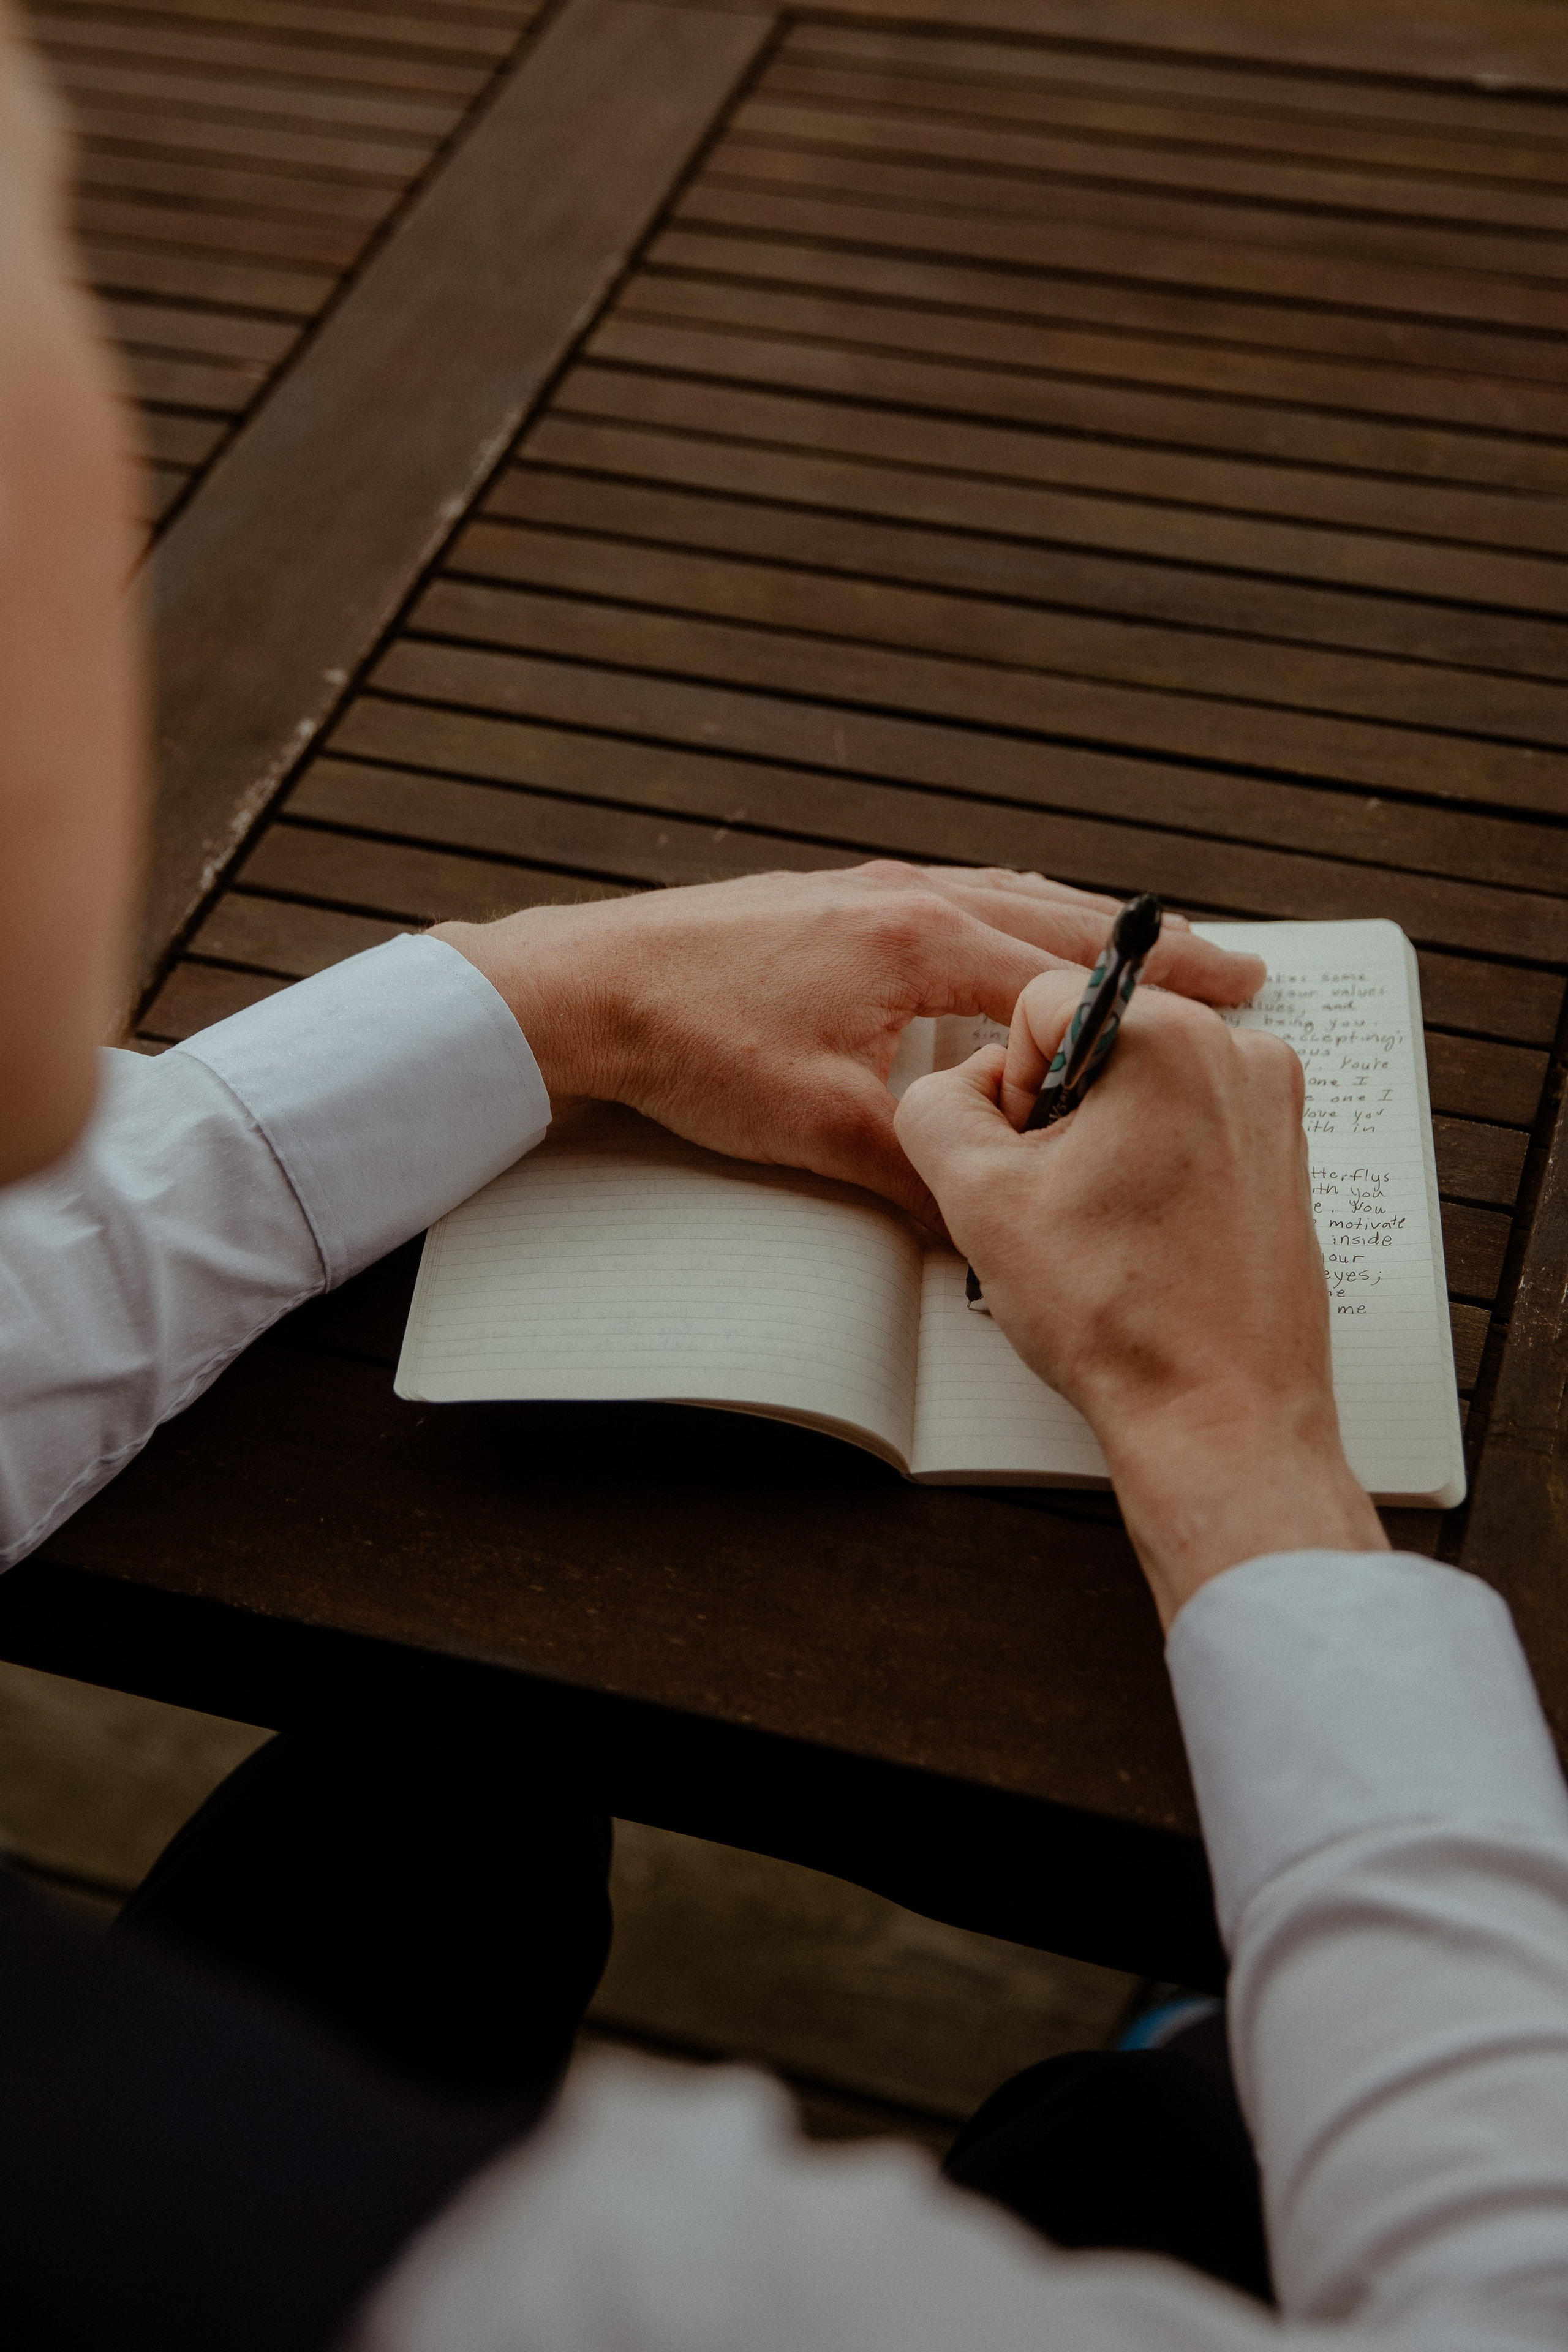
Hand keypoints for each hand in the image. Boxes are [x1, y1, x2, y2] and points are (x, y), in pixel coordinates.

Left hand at [434, 864, 1265, 1230]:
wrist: (589, 986)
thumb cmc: (694, 1041)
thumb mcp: (819, 1127)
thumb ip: (922, 1176)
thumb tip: (992, 1232)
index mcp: (921, 939)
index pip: (1069, 979)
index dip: (1155, 1007)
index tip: (1235, 1009)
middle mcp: (909, 895)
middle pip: (1061, 920)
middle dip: (1154, 949)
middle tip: (1238, 964)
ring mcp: (872, 889)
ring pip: (1012, 899)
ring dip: (1086, 929)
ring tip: (1153, 950)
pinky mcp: (837, 901)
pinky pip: (959, 898)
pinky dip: (1016, 916)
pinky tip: (1020, 933)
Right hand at [895, 969, 1386, 1621]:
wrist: (1221, 1417)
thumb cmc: (1119, 1317)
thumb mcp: (979, 1199)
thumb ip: (935, 1107)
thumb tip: (960, 1085)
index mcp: (1173, 1038)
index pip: (1040, 1001)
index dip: (1009, 1082)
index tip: (1029, 1157)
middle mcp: (1240, 1054)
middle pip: (1096, 1037)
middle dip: (1057, 1110)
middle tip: (1060, 1202)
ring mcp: (1273, 1107)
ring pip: (1140, 1083)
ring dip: (1099, 1140)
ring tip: (1101, 1227)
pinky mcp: (1284, 1155)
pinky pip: (1186, 1123)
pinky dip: (1147, 1164)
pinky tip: (1139, 1238)